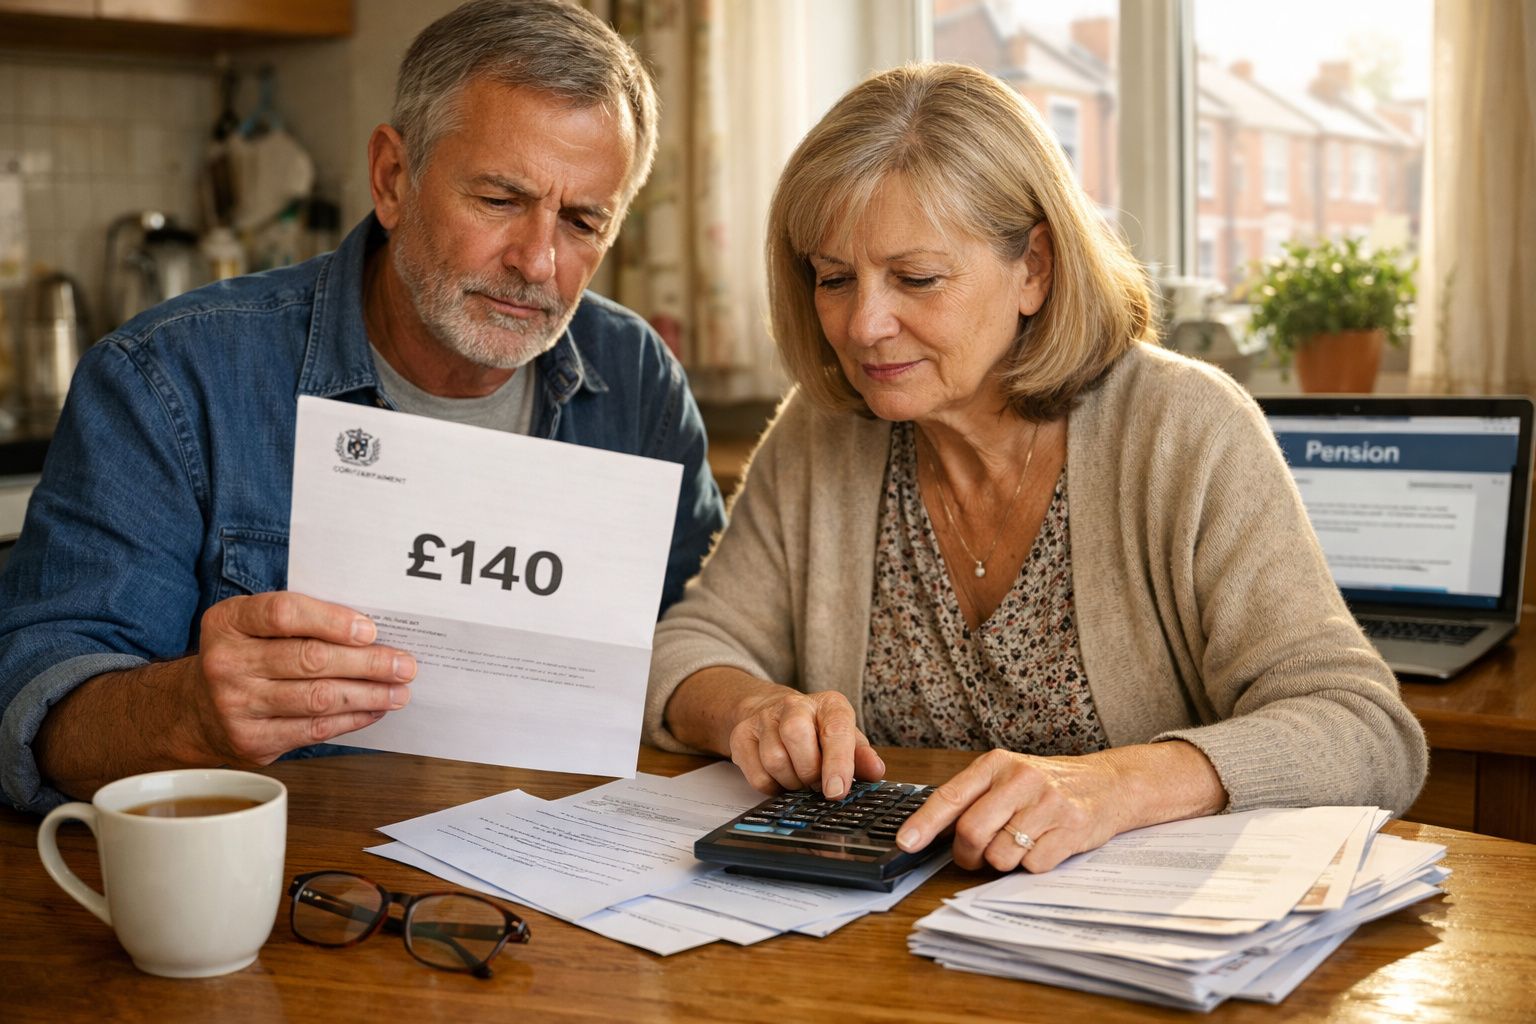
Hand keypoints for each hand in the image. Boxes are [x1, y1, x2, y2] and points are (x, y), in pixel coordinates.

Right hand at [187, 591, 416, 766]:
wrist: (198, 707)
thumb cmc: (247, 655)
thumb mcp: (256, 625)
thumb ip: (302, 620)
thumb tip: (372, 631)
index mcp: (228, 621)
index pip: (284, 613)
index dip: (332, 620)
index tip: (371, 629)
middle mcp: (226, 662)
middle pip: (310, 659)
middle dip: (367, 662)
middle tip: (404, 664)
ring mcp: (236, 705)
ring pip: (318, 698)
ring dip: (368, 694)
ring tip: (399, 690)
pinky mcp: (251, 740)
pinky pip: (314, 729)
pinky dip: (351, 719)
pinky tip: (374, 710)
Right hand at [728, 689, 884, 798]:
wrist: (773, 714)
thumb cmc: (817, 731)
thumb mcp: (846, 739)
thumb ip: (861, 756)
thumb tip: (875, 771)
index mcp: (828, 704)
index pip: (834, 729)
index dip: (837, 762)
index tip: (837, 791)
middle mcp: (794, 705)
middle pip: (796, 736)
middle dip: (809, 771)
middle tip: (818, 783)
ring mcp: (764, 719)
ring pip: (774, 759)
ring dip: (792, 782)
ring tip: (801, 778)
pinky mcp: (742, 736)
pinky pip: (757, 775)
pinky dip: (773, 787)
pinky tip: (782, 778)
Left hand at [895, 749, 1128, 871]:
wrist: (1108, 783)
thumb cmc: (1048, 785)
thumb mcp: (1009, 776)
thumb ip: (974, 799)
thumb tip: (929, 832)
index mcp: (997, 764)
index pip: (950, 796)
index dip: (924, 824)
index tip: (906, 843)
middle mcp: (1020, 780)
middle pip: (971, 833)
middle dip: (967, 855)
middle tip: (974, 857)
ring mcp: (1047, 804)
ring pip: (1000, 855)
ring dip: (1002, 862)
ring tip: (1018, 844)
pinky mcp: (1070, 829)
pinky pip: (1032, 866)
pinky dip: (1031, 866)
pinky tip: (1043, 846)